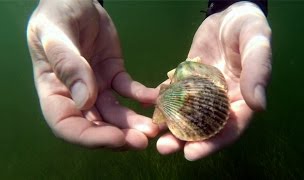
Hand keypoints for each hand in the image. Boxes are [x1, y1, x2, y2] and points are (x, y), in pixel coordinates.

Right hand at [27, 0, 158, 149]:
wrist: (77, 0)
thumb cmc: (58, 14)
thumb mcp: (56, 35)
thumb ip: (68, 65)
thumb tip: (84, 101)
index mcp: (54, 90)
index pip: (67, 125)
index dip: (90, 137)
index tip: (115, 138)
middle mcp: (75, 94)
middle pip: (96, 124)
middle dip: (119, 135)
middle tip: (144, 140)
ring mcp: (97, 86)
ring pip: (116, 112)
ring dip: (134, 122)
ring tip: (154, 128)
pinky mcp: (114, 75)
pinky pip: (129, 90)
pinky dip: (143, 96)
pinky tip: (156, 97)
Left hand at [156, 2, 271, 159]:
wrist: (230, 15)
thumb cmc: (249, 28)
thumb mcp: (256, 45)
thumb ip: (258, 72)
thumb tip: (258, 105)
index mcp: (241, 99)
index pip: (228, 128)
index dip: (212, 143)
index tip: (191, 154)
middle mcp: (220, 100)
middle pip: (202, 126)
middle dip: (184, 139)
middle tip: (163, 148)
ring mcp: (202, 91)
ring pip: (185, 112)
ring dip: (169, 125)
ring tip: (152, 134)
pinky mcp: (187, 78)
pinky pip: (174, 92)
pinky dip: (161, 100)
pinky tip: (147, 106)